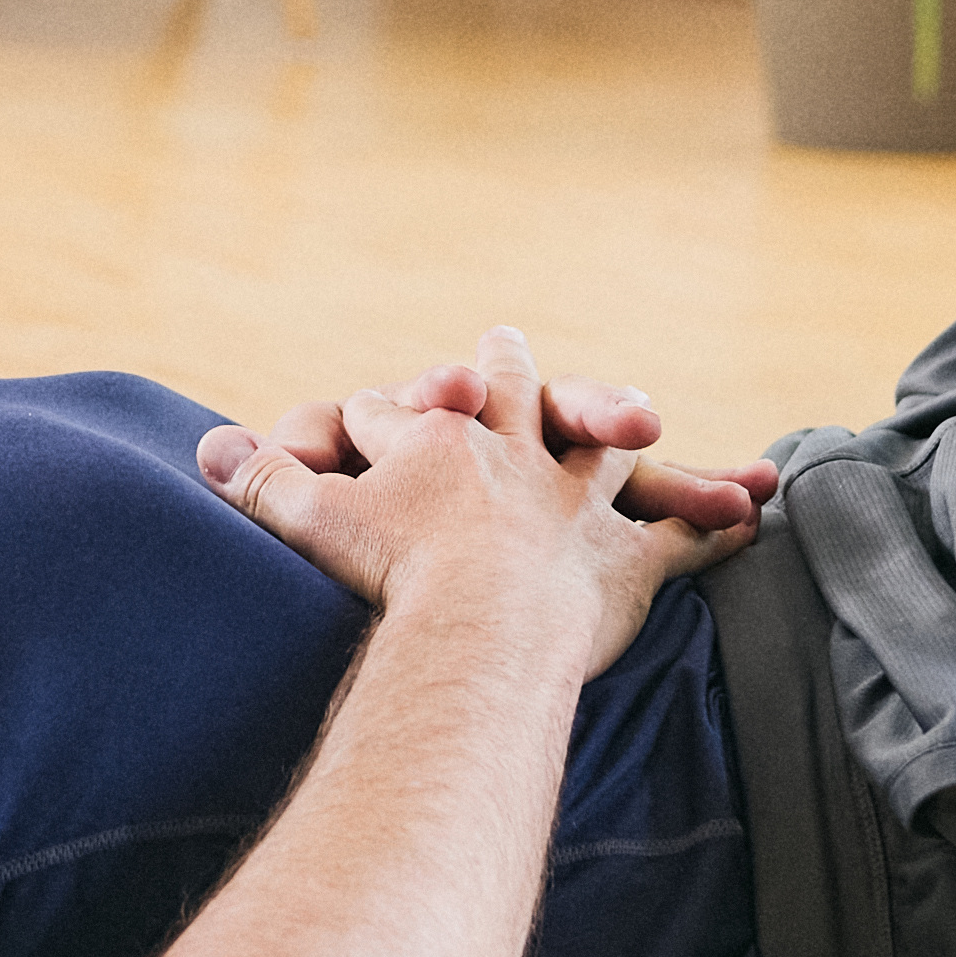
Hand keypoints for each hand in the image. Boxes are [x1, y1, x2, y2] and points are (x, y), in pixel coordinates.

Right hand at [192, 327, 759, 675]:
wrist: (470, 614)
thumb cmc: (384, 567)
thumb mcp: (308, 516)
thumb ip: (260, 480)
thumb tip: (204, 446)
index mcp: (439, 439)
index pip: (404, 409)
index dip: (391, 408)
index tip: (386, 405)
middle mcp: (512, 452)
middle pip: (508, 390)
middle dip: (500, 370)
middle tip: (502, 342)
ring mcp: (572, 501)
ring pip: (602, 451)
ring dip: (625, 429)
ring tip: (648, 419)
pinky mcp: (624, 561)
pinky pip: (678, 542)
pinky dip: (712, 529)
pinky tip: (751, 520)